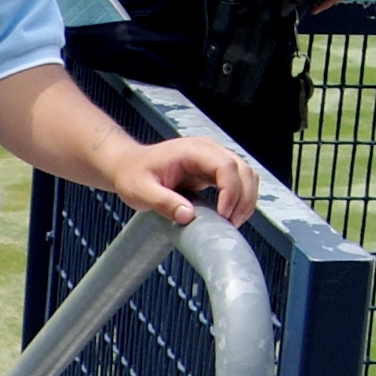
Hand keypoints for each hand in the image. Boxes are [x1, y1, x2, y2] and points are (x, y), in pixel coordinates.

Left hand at [109, 132, 259, 227]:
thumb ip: (163, 202)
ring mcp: (213, 159)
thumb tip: (188, 215)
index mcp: (192, 150)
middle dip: (243, 199)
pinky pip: (238, 182)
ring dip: (245, 201)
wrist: (129, 166)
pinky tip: (229, 216)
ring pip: (246, 176)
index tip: (223, 215)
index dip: (231, 192)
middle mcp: (208, 151)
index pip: (226, 166)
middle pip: (243, 170)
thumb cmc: (132, 174)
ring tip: (230, 223)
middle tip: (230, 225)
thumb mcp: (140, 191)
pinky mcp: (213, 171)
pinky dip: (240, 200)